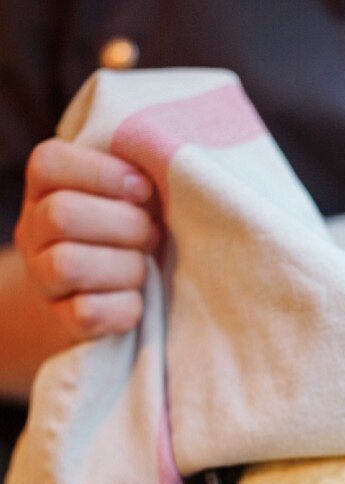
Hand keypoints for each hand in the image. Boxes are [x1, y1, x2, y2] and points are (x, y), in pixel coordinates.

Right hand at [14, 138, 157, 340]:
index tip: (144, 189)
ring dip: (125, 266)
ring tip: (146, 267)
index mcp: (46, 187)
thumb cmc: (125, 230)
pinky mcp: (62, 321)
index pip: (50, 163)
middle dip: (124, 224)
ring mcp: (43, 278)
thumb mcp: (124, 194)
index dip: (102, 173)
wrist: (93, 295)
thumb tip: (172, 162)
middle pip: (62, 215)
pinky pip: (86, 312)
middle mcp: (33, 230)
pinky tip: (138, 299)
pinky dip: (124, 306)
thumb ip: (136, 174)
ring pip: (68, 265)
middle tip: (152, 234)